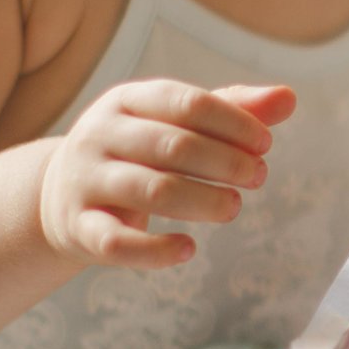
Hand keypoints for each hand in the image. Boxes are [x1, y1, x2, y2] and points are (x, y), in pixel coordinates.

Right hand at [39, 79, 294, 269]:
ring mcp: (85, 182)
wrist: (59, 195)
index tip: (265, 144)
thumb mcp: (173, 124)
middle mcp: (99, 136)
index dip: (232, 123)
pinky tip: (189, 249)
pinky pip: (118, 243)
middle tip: (259, 176)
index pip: (185, 103)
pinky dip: (156, 250)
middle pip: (171, 146)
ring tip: (234, 206)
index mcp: (126, 101)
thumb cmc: (136, 153)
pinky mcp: (80, 228)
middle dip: (224, 162)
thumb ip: (229, 110)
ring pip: (151, 191)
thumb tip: (289, 98)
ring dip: (203, 201)